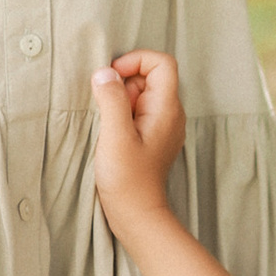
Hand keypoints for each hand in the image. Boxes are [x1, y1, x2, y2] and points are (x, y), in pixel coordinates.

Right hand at [90, 49, 186, 239]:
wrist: (137, 214)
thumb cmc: (128, 180)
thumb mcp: (115, 136)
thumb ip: (111, 100)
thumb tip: (104, 72)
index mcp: (167, 108)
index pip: (162, 63)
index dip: (136, 60)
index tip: (112, 77)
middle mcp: (170, 114)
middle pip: (149, 76)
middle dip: (123, 84)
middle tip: (109, 110)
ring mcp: (162, 126)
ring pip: (141, 94)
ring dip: (120, 101)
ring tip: (111, 127)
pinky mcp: (152, 136)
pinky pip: (138, 111)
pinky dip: (122, 114)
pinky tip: (112, 135)